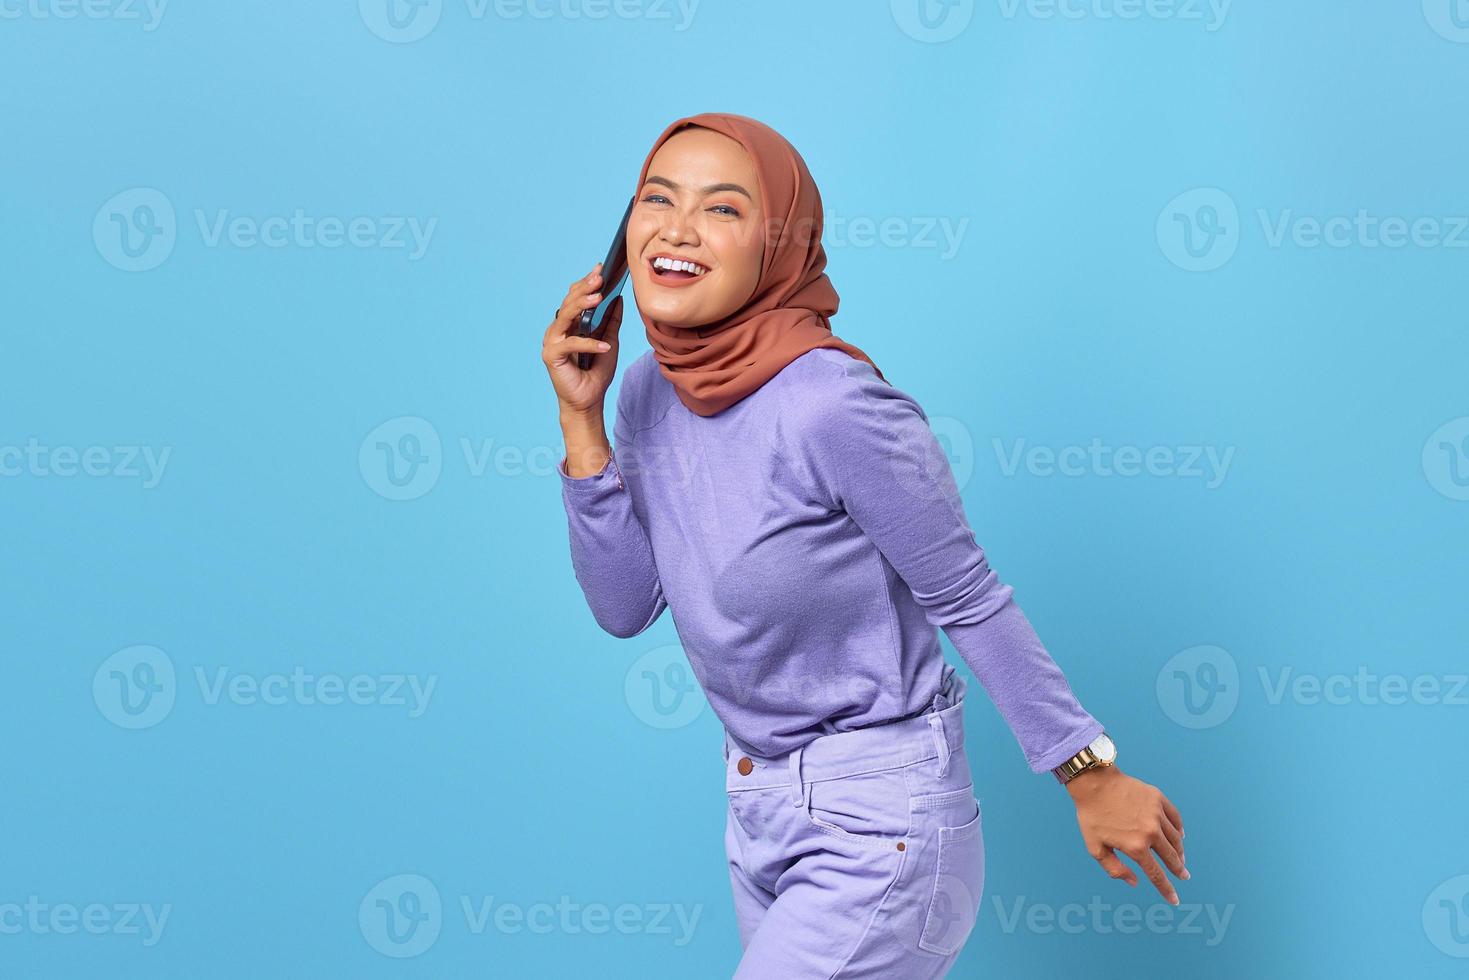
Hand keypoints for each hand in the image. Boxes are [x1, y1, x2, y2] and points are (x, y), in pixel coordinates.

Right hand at [541, 262, 624, 415]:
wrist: (588, 401)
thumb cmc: (596, 372)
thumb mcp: (609, 341)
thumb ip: (611, 321)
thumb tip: (619, 297)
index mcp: (569, 324)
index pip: (575, 297)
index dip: (587, 282)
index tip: (602, 268)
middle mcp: (557, 329)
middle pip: (569, 302)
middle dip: (585, 287)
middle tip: (600, 276)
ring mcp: (551, 341)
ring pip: (565, 316)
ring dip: (581, 305)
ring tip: (599, 297)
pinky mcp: (551, 356)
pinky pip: (570, 344)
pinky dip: (588, 344)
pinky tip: (604, 346)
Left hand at [1066, 765, 1187, 904]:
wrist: (1094, 783)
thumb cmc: (1092, 816)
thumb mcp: (1095, 848)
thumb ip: (1115, 869)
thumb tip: (1134, 882)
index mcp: (1136, 847)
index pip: (1156, 875)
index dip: (1166, 890)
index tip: (1174, 900)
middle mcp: (1151, 832)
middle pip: (1171, 858)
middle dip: (1178, 870)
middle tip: (1183, 876)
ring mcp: (1156, 814)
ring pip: (1176, 839)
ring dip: (1180, 852)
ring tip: (1181, 859)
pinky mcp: (1158, 799)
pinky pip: (1175, 819)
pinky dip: (1179, 830)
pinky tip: (1180, 836)